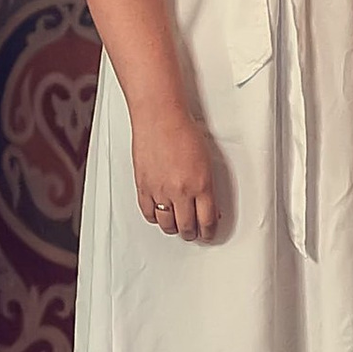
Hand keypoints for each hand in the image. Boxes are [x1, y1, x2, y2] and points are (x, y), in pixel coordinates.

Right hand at [130, 102, 218, 240]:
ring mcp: (160, 190)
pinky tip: (159, 216)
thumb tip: (208, 203)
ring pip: (167, 224)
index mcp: (202, 185)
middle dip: (192, 234)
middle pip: (187, 226)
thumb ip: (206, 185)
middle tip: (194, 234)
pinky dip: (155, 218)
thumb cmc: (183, 131)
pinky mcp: (144, 187)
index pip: (207, 220)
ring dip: (174, 228)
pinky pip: (148, 213)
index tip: (209, 234)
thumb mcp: (206, 161)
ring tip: (177, 227)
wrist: (160, 118)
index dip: (209, 231)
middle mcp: (181, 191)